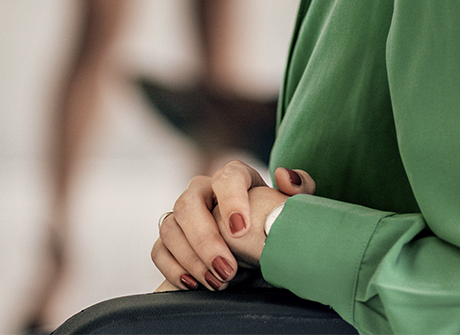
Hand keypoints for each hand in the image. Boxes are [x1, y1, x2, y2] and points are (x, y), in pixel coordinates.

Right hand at [151, 162, 316, 288]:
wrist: (259, 252)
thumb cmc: (274, 225)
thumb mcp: (292, 208)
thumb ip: (300, 188)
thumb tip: (285, 177)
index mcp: (235, 177)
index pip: (227, 176)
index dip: (231, 200)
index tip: (240, 229)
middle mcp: (204, 191)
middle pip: (189, 203)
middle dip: (205, 240)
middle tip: (228, 271)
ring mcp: (183, 214)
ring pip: (170, 227)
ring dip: (191, 258)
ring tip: (217, 282)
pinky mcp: (170, 239)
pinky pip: (159, 249)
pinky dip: (173, 269)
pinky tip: (194, 284)